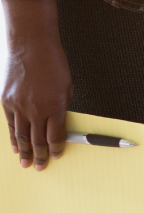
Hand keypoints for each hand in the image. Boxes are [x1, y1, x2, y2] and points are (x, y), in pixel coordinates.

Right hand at [2, 0, 70, 170]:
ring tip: (26, 163)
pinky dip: (13, 137)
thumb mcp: (67, 86)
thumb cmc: (53, 62)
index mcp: (55, 106)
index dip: (56, 148)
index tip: (57, 155)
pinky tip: (15, 146)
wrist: (30, 46)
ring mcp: (19, 106)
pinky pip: (10, 124)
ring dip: (24, 151)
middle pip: (37, 139)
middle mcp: (36, 109)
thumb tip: (59, 123)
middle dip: (40, 155)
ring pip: (21, 135)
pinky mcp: (6, 101)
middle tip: (40, 166)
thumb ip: (62, 107)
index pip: (55, 136)